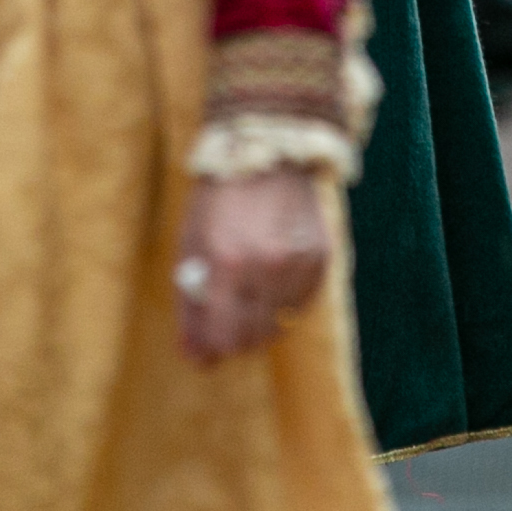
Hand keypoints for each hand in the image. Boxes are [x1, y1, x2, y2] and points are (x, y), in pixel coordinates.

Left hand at [178, 165, 330, 361]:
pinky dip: (285, 301)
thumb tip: (195, 359)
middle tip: (227, 317)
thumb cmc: (219, 200)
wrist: (266, 151)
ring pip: (280, 324)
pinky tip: (272, 275)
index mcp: (226, 263)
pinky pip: (301, 303)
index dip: (212, 347)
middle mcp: (266, 266)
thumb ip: (191, 306)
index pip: (223, 338)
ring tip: (249, 289)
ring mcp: (298, 262)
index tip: (208, 340)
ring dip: (260, 319)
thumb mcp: (191, 248)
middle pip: (253, 337)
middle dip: (235, 337)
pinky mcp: (320, 257)